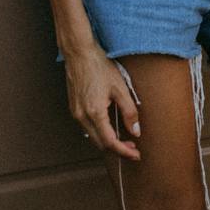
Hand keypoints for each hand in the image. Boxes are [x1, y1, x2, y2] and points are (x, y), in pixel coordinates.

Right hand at [65, 42, 140, 159]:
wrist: (79, 54)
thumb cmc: (99, 67)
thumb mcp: (120, 88)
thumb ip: (129, 111)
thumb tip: (135, 131)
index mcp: (95, 112)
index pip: (110, 142)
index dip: (124, 151)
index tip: (135, 154)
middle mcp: (82, 117)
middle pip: (100, 144)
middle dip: (117, 149)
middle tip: (133, 147)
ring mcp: (76, 113)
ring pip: (93, 137)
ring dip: (108, 142)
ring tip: (124, 139)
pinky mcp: (74, 109)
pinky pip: (87, 128)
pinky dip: (99, 132)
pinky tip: (110, 127)